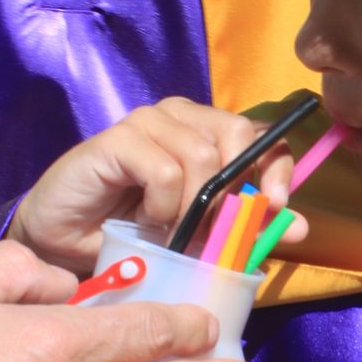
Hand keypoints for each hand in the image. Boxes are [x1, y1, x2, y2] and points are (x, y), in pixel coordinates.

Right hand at [10, 97, 307, 276]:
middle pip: (238, 134)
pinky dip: (162, 205)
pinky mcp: (118, 137)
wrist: (65, 244)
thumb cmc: (133, 236)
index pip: (263, 135)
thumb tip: (297, 227)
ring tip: (169, 230)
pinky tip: (145, 219)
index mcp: (208, 133)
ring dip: (192, 207)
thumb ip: (245, 226)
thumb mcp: (200, 236)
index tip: (276, 207)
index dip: (277, 168)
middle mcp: (181, 117)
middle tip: (212, 231)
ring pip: (202, 155)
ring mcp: (148, 122)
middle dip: (233, 192)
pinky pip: (164, 170)